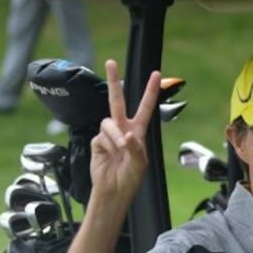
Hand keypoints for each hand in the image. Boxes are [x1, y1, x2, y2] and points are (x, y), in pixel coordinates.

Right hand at [88, 59, 160, 206]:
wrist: (113, 189)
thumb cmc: (130, 177)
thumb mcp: (139, 164)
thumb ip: (135, 148)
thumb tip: (127, 136)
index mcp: (138, 131)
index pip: (145, 107)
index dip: (150, 91)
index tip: (156, 74)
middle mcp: (123, 129)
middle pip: (117, 100)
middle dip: (113, 81)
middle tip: (111, 62)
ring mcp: (109, 134)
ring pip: (109, 123)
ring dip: (115, 137)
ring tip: (120, 151)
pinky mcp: (97, 140)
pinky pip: (101, 136)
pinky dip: (107, 146)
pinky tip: (109, 156)